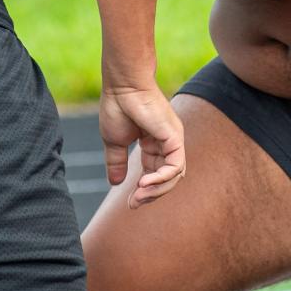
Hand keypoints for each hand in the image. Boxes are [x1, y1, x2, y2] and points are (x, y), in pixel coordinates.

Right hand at [98, 85, 185, 207]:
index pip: (156, 173)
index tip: (130, 203)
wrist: (122, 86)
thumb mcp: (114, 141)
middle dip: (151, 195)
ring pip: (174, 175)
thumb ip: (116, 162)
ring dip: (157, 190)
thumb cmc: (118, 106)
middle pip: (168, 178)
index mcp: (154, 143)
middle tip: (133, 203)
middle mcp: (167, 143)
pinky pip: (175, 166)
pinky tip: (144, 183)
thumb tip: (114, 183)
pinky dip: (162, 179)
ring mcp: (174, 140)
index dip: (145, 190)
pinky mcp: (175, 137)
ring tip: (138, 195)